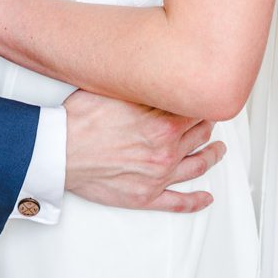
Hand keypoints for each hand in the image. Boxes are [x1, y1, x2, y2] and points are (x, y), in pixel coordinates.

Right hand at [63, 90, 224, 213]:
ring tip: (218, 150)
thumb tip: (158, 75)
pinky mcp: (146, 197)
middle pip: (200, 134)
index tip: (203, 95)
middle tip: (210, 117)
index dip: (201, 100)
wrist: (59, 151)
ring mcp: (159, 176)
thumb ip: (144, 87)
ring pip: (197, 165)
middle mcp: (166, 151)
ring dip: (212, 156)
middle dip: (207, 124)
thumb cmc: (80, 121)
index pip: (196, 109)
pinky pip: (179, 202)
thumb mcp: (117, 90)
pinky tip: (206, 197)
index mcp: (163, 123)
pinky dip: (196, 201)